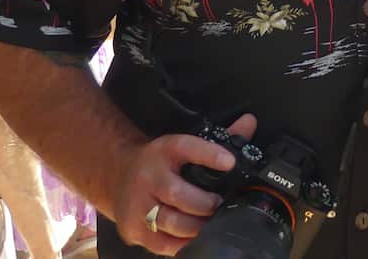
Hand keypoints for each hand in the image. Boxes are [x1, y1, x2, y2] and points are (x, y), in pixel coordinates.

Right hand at [113, 112, 256, 255]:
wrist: (119, 175)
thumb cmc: (159, 162)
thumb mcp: (182, 146)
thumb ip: (216, 139)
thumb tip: (249, 123)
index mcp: (163, 151)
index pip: (186, 147)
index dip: (209, 154)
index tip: (230, 162)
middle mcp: (147, 176)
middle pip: (177, 194)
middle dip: (205, 204)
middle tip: (220, 205)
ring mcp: (137, 205)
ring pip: (170, 222)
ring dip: (196, 227)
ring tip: (211, 223)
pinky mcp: (132, 229)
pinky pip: (162, 244)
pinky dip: (183, 244)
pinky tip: (195, 237)